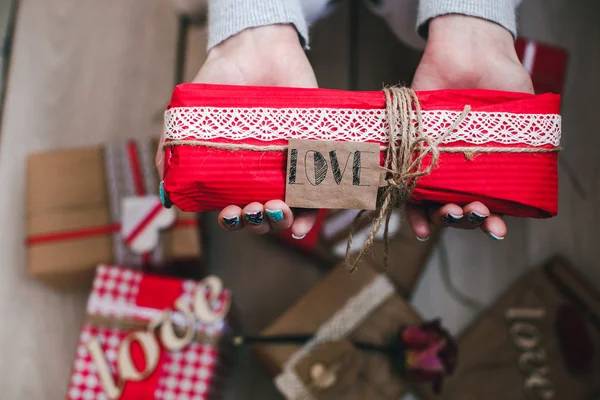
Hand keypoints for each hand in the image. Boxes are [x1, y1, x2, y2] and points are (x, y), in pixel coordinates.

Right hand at [156, 25, 319, 236]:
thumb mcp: (187, 116)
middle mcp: (263, 173)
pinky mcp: (314, 151)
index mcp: (234, 172)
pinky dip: (312, 211)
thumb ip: (170, 151)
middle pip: (263, 215)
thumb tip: (165, 194)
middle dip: (257, 222)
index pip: (235, 209)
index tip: (229, 213)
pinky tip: (301, 222)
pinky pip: (319, 188)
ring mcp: (289, 164)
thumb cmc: (219, 82)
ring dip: (282, 220)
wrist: (255, 48)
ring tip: (275, 210)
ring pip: (290, 208)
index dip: (232, 221)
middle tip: (253, 210)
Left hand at [408, 15, 533, 240]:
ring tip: (450, 215)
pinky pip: (406, 187)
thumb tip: (539, 156)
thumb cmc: (500, 78)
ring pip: (433, 204)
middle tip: (474, 211)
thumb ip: (530, 133)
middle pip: (460, 209)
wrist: (468, 50)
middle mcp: (460, 170)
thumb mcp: (525, 109)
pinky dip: (411, 211)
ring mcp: (434, 162)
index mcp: (488, 168)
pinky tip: (419, 226)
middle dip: (466, 219)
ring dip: (441, 218)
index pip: (489, 205)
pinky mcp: (409, 152)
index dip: (493, 222)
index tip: (497, 229)